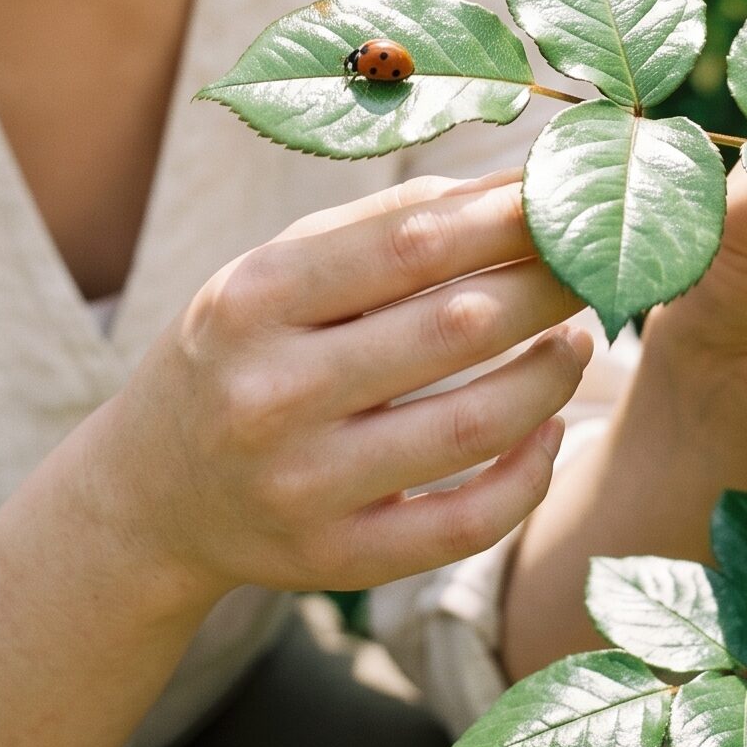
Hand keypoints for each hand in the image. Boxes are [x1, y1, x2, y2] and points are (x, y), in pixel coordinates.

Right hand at [103, 172, 589, 598]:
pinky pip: (466, 523)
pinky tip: (550, 429)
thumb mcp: (273, 271)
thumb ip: (382, 228)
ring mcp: (303, 487)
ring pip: (475, 426)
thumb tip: (511, 184)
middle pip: (456, 327)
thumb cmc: (238, 350)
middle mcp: (271, 393)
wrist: (150, 492)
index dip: (506, 216)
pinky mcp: (337, 561)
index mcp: (252, 298)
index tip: (567, 194)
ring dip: (553, 374)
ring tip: (581, 337)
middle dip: (548, 285)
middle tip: (595, 261)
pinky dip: (530, 474)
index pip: (410, 243)